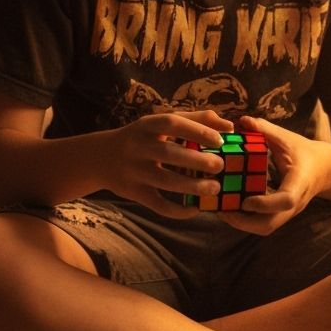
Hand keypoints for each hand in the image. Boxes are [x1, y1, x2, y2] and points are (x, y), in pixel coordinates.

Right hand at [101, 110, 231, 218]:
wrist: (100, 157)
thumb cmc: (142, 137)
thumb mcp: (160, 123)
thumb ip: (195, 120)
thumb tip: (229, 127)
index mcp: (146, 125)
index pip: (172, 123)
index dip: (197, 131)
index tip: (220, 140)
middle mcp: (137, 146)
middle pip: (168, 153)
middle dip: (197, 160)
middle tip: (220, 165)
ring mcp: (134, 171)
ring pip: (165, 181)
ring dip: (192, 187)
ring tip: (215, 189)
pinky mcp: (133, 192)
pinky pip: (157, 204)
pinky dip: (177, 210)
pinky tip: (195, 209)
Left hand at [219, 116, 324, 234]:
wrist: (325, 169)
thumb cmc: (305, 152)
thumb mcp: (287, 138)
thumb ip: (266, 130)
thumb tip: (243, 120)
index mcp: (299, 182)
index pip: (286, 200)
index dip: (265, 204)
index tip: (245, 201)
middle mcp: (294, 203)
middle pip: (271, 224)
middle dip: (244, 222)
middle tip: (222, 211)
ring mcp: (288, 212)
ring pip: (266, 228)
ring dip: (243, 224)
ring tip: (221, 211)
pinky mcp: (281, 214)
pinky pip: (264, 223)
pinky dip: (246, 220)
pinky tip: (230, 208)